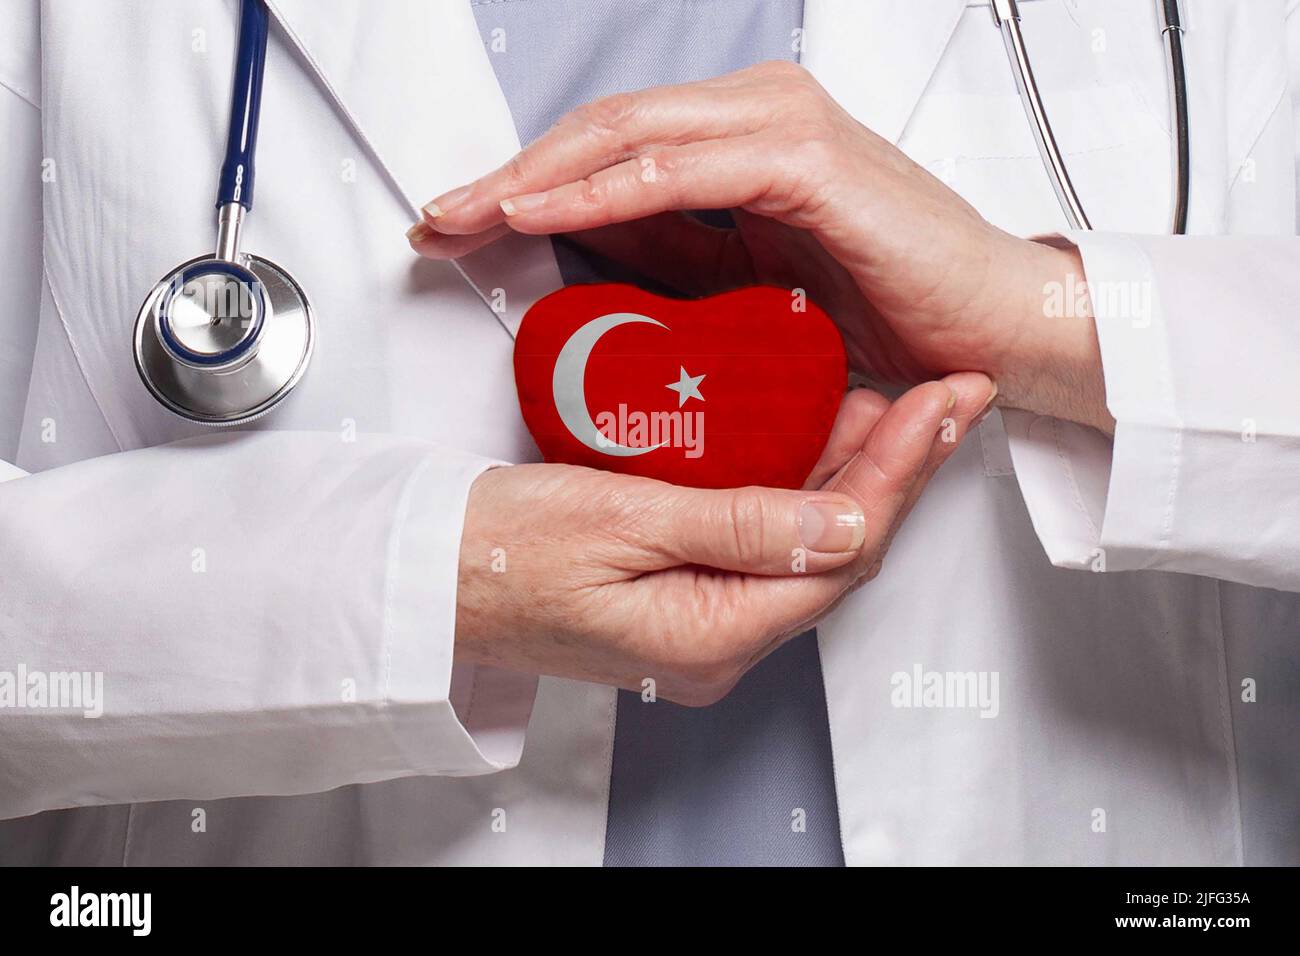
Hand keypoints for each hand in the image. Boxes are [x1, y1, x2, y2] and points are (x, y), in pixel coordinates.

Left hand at [409, 61, 1111, 432]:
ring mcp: (780, 129)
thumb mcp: (753, 286)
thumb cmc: (893, 308)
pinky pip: (680, 172)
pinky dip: (605, 192)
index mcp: (743, 140)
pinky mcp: (804, 162)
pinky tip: (544, 215)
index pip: (610, 148)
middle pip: (602, 131)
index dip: (528, 183)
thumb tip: (595, 253)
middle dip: (510, 176)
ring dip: (537, 179)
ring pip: (627, 137)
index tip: (463, 225)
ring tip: (467, 218)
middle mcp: (756, 117)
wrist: (994, 329)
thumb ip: (680, 256)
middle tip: (439, 222)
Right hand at [455, 374, 992, 704]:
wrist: (429, 576)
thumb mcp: (618, 523)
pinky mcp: (687, 600)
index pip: (841, 552)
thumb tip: (845, 521)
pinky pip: (768, 546)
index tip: (936, 404)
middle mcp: (719, 645)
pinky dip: (801, 489)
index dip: (900, 472)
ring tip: (902, 405)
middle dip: (899, 471)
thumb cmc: (498, 551)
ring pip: (809, 548)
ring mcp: (704, 626)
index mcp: (711, 635)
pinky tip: (819, 439)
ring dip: (856, 475)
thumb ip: (740, 526)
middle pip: (840, 555)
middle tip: (945, 398)